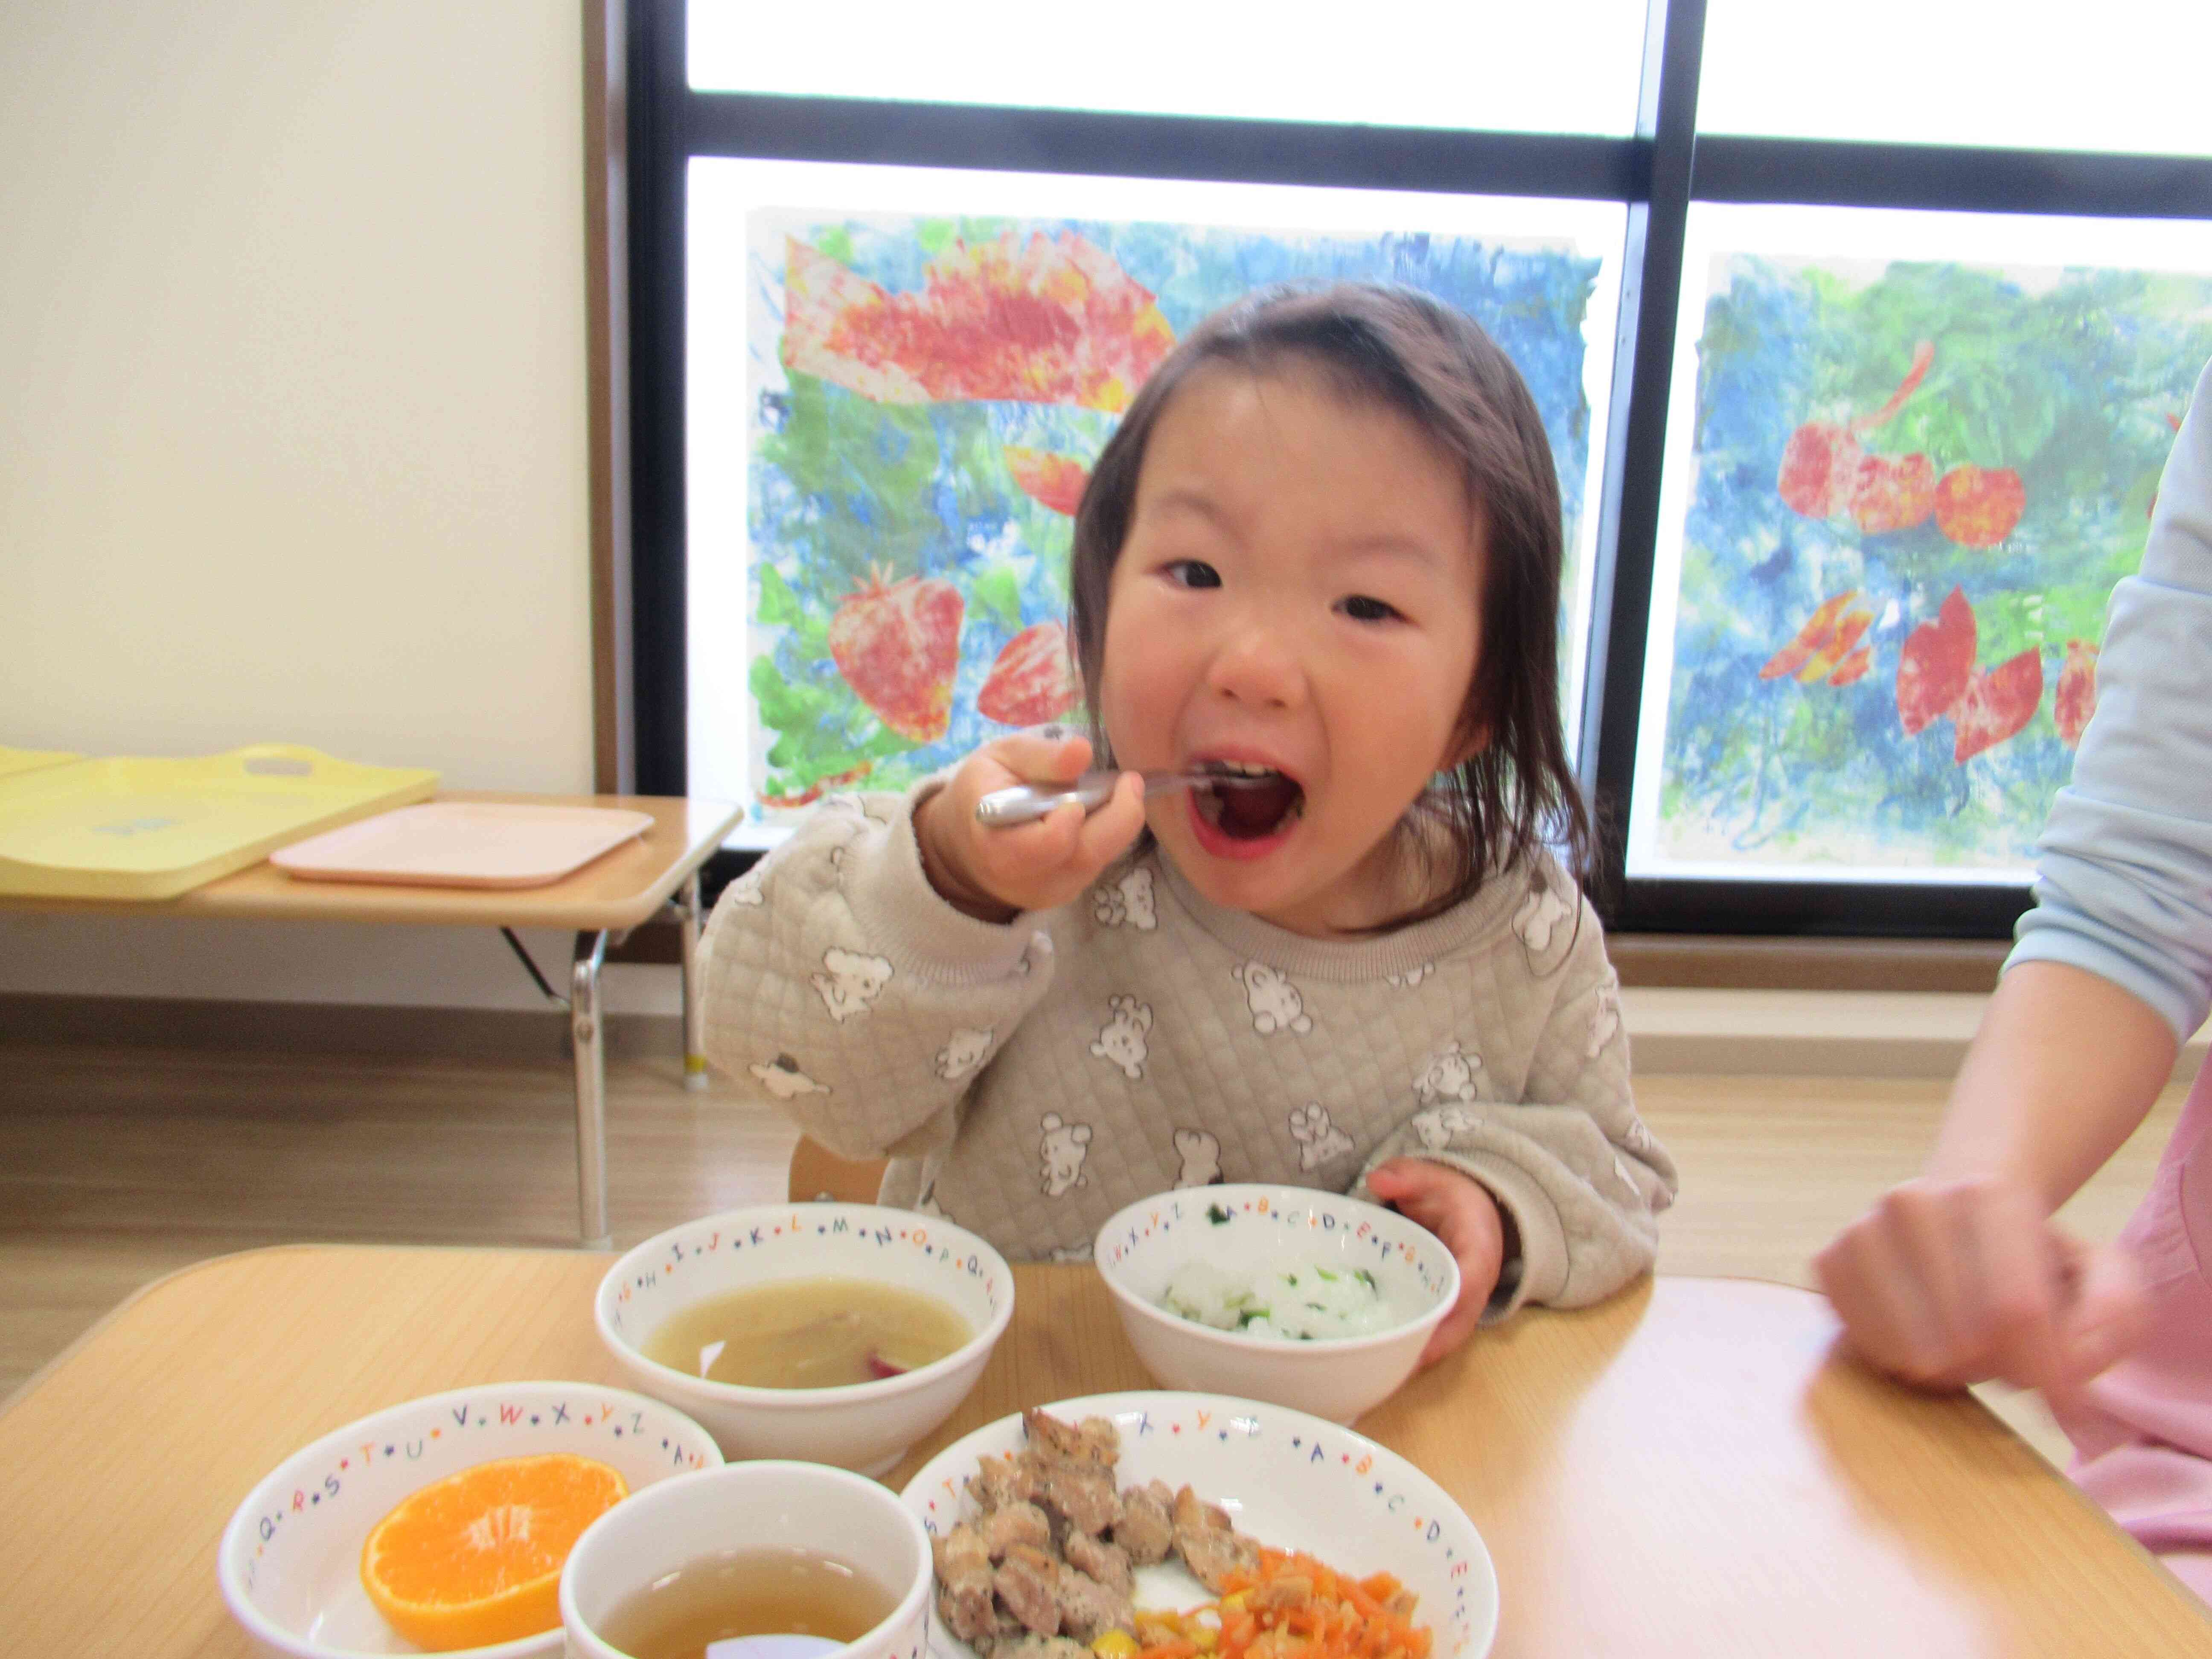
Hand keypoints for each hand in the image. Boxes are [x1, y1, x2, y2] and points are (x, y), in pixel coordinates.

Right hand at [913, 731, 1145, 921]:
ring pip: (1097, 862)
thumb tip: (1082, 751)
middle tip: (1130, 782)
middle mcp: (1019, 877)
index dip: (1074, 815)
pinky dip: (1104, 839)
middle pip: (1085, 855)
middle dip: (1119, 816)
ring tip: (1114, 793)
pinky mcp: (1060, 898)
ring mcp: (1042, 893)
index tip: (1087, 782)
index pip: (1050, 842)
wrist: (962, 844)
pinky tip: (1097, 816)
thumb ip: (1042, 756)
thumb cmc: (982, 790)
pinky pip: (1094, 868)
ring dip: (1115, 826)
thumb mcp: (1002, 757)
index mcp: (995, 840)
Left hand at [1365, 1158, 1505, 1366]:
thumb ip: (1407, 1176)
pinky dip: (1412, 1349)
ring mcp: (1463, 1303)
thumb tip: (1378, 1179)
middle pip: (1458, 1325)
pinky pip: (1434, 1335)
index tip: (1423, 1326)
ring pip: (1446, 1338)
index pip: (1470, 1281)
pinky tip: (1379, 1358)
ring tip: (1376, 1369)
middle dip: (1427, 1347)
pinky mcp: (1449, 1311)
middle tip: (1386, 1362)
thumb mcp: (1432, 1178)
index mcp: (1479, 1250)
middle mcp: (1475, 1284)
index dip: (1449, 1306)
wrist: (1475, 1209)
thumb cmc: (1452, 1196)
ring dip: (1417, 1356)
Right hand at [1814, 1174, 2149, 1397]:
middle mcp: (1914, 1200)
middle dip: (1999, 1367)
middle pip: (1964, 1338)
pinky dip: (1901, 1360)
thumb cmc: (2034, 1257)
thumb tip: (2072, 1361)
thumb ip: (2115, 1312)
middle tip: (2010, 1352)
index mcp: (1989, 1192)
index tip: (2066, 1397)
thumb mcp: (2104, 1274)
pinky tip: (1922, 1338)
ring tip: (1966, 1344)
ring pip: (1910, 1350)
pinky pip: (1863, 1344)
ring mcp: (1862, 1229)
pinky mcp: (1829, 1260)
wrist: (1959, 1215)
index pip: (2015, 1309)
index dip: (2047, 1369)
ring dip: (1949, 1370)